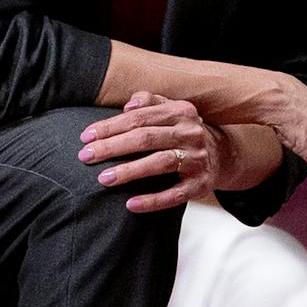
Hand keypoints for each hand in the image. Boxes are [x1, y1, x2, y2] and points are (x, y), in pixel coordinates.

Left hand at [78, 93, 243, 213]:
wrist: (221, 156)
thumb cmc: (181, 132)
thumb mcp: (170, 110)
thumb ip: (148, 102)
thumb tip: (127, 106)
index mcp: (180, 111)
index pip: (139, 117)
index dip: (110, 127)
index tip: (85, 137)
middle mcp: (190, 133)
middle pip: (146, 138)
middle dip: (112, 147)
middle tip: (86, 157)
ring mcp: (197, 159)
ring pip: (160, 163)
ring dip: (129, 171)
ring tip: (104, 178)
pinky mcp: (201, 185)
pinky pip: (175, 195)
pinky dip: (153, 201)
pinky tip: (130, 204)